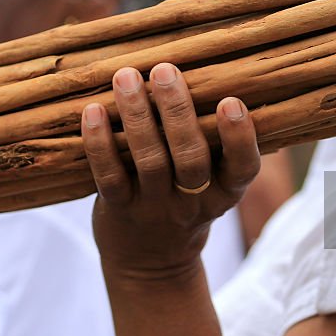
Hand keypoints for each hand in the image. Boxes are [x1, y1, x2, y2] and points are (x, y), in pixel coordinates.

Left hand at [82, 63, 260, 279]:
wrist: (151, 264)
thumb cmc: (185, 201)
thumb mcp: (211, 183)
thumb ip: (210, 142)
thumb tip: (200, 71)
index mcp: (224, 192)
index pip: (242, 168)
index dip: (239, 138)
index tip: (231, 101)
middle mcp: (193, 202)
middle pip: (190, 157)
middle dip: (177, 111)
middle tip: (165, 70)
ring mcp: (155, 208)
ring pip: (150, 162)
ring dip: (137, 116)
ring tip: (127, 77)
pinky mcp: (119, 210)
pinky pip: (109, 177)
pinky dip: (99, 143)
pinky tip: (92, 111)